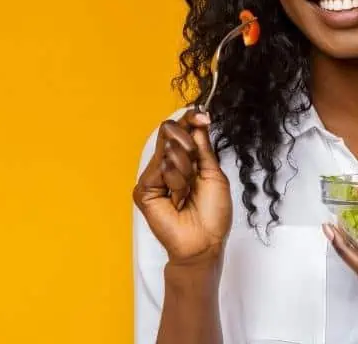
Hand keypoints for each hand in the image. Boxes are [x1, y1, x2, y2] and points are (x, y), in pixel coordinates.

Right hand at [133, 109, 232, 265]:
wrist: (204, 242)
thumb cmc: (213, 213)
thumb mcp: (214, 173)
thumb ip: (203, 147)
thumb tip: (199, 120)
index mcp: (184, 160)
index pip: (180, 130)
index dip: (190, 119)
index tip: (202, 115)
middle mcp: (166, 165)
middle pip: (170, 132)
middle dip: (189, 146)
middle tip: (196, 171)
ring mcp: (153, 177)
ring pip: (169, 151)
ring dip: (187, 171)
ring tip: (187, 194)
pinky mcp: (144, 189)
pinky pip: (161, 169)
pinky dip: (176, 182)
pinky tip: (177, 199)